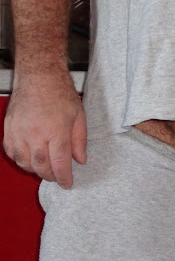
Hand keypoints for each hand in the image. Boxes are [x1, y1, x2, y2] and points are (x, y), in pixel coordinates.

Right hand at [3, 73, 86, 188]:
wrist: (39, 75)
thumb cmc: (60, 93)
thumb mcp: (79, 116)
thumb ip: (79, 141)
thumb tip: (80, 160)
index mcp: (56, 130)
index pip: (60, 163)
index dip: (64, 178)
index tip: (67, 184)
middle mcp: (36, 133)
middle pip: (41, 166)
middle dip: (50, 176)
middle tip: (57, 177)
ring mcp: (20, 131)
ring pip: (24, 162)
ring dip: (35, 170)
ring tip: (44, 168)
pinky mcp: (9, 128)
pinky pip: (11, 152)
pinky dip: (20, 160)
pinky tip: (29, 158)